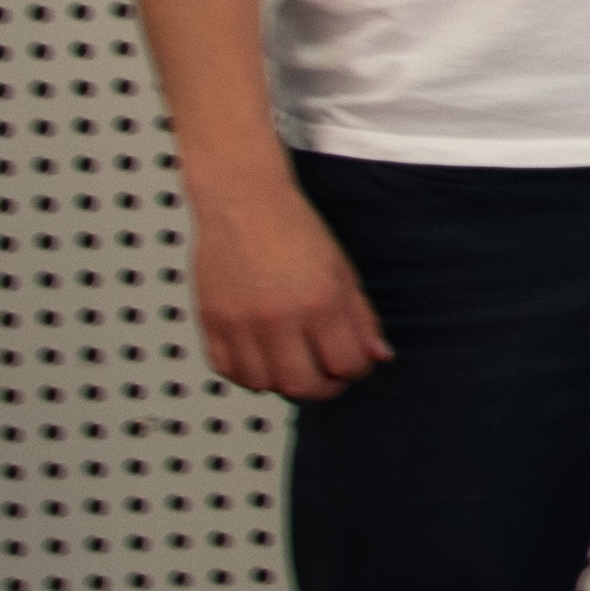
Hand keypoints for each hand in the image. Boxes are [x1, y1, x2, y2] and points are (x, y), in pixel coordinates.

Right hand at [193, 175, 387, 400]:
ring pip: (263, 385)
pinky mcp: (210, 322)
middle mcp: (277, 318)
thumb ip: (362, 319)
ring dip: (283, 382)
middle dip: (324, 387)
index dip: (358, 369)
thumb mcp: (343, 272)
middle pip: (303, 386)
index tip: (356, 362)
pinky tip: (263, 357)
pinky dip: (248, 373)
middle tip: (328, 375)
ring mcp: (239, 323)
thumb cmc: (296, 232)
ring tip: (295, 362)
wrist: (244, 202)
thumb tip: (379, 357)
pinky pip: (227, 371)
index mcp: (319, 303)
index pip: (346, 365)